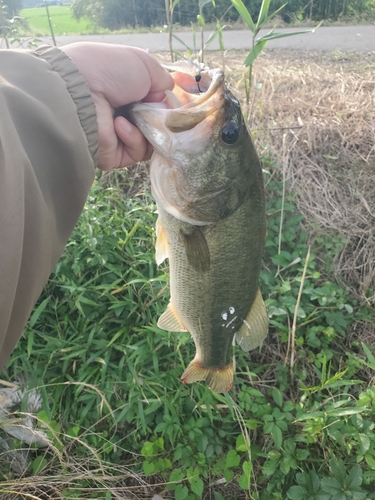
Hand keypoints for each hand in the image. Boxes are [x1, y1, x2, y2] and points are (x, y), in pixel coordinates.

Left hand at [61, 42, 173, 170]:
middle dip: (160, 118)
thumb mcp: (143, 64)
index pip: (154, 103)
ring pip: (151, 141)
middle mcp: (121, 113)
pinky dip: (133, 139)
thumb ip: (162, 79)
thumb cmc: (109, 70)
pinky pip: (137, 152)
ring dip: (147, 128)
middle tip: (157, 111)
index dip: (165, 103)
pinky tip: (119, 125)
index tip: (170, 102)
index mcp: (125, 91)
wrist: (78, 92)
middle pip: (155, 124)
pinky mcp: (114, 155)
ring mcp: (117, 136)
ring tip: (135, 116)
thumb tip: (167, 95)